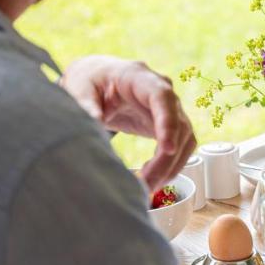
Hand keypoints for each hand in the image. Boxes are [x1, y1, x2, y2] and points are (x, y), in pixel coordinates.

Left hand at [61, 55, 196, 189]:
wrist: (98, 79)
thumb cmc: (90, 81)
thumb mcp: (80, 89)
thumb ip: (86, 105)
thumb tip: (94, 122)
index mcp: (140, 77)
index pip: (163, 97)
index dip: (168, 122)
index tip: (167, 149)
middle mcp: (162, 90)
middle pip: (178, 124)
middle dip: (167, 158)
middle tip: (147, 184)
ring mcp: (169, 108)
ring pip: (184, 139)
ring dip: (171, 166)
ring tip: (148, 187)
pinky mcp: (168, 124)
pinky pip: (180, 146)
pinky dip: (171, 166)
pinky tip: (153, 179)